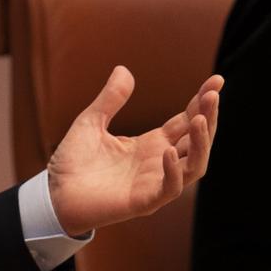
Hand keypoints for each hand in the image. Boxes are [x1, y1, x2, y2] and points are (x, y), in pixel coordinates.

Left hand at [47, 67, 221, 235]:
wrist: (54, 193)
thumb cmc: (73, 162)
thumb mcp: (91, 121)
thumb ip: (110, 99)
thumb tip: (124, 69)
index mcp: (151, 144)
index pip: (186, 121)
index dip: (202, 102)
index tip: (216, 80)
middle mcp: (159, 162)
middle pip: (196, 140)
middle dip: (209, 117)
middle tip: (214, 94)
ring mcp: (154, 182)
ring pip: (194, 166)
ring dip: (201, 143)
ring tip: (200, 119)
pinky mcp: (144, 202)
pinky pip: (169, 189)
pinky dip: (174, 172)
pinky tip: (170, 151)